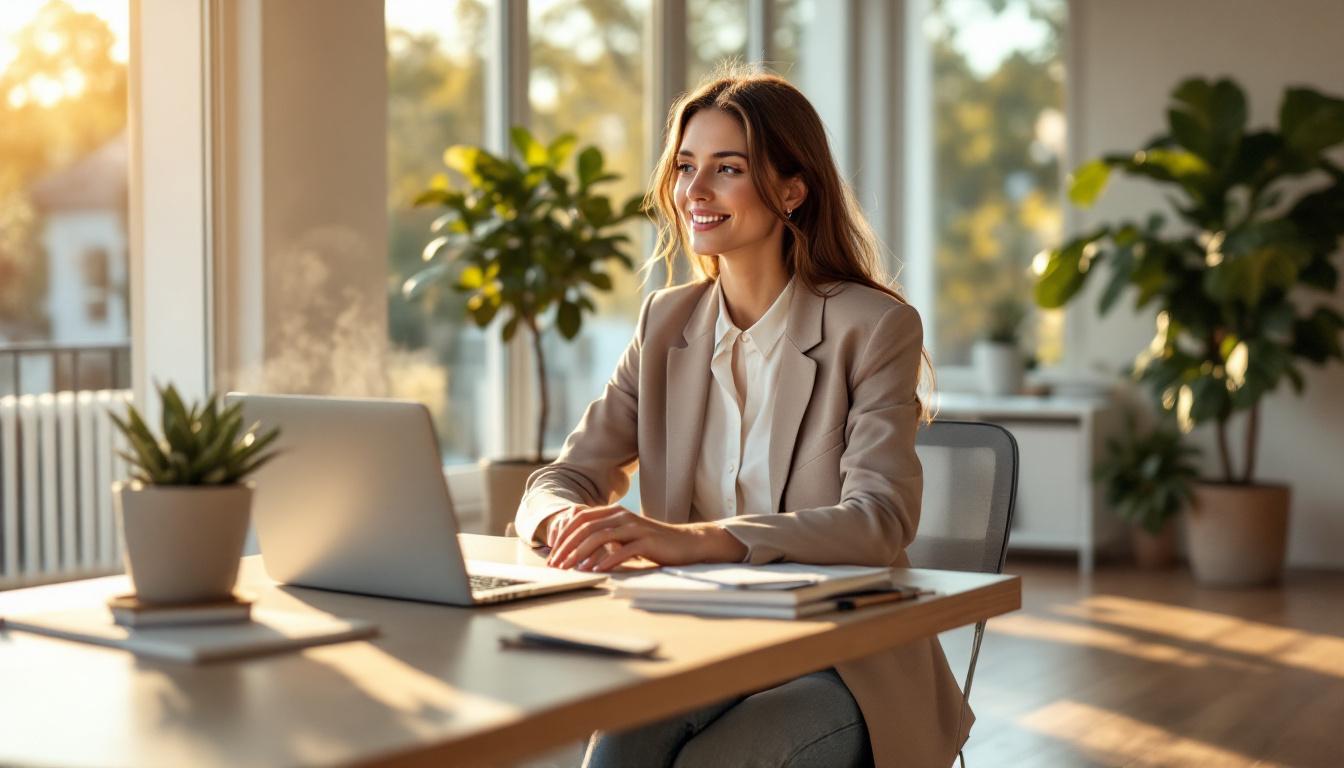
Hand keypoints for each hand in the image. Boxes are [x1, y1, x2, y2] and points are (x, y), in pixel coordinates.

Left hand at [546, 504, 746, 571]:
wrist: (686, 543)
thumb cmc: (653, 543)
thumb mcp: (626, 537)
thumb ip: (606, 538)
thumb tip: (579, 554)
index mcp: (614, 512)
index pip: (580, 519)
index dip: (563, 535)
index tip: (552, 553)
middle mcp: (622, 516)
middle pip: (585, 528)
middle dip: (566, 546)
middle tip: (554, 564)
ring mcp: (634, 528)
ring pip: (599, 537)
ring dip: (580, 554)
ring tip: (569, 568)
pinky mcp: (647, 541)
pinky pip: (621, 550)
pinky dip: (605, 560)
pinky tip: (594, 570)